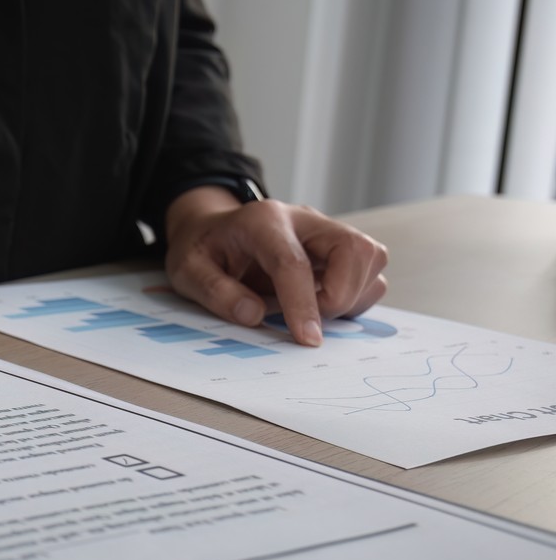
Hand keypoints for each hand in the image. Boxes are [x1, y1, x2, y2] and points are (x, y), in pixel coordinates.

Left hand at [163, 187, 387, 346]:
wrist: (213, 230)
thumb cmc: (203, 250)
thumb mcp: (188, 270)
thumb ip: (215, 291)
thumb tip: (254, 315)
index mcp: (262, 222)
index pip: (294, 263)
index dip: (303, 304)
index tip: (307, 339)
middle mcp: (303, 220)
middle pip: (354, 248)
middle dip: (342, 294)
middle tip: (309, 321)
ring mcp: (326, 231)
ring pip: (371, 258)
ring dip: (352, 296)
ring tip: (311, 310)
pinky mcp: (339, 247)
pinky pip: (369, 272)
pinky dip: (355, 296)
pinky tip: (321, 304)